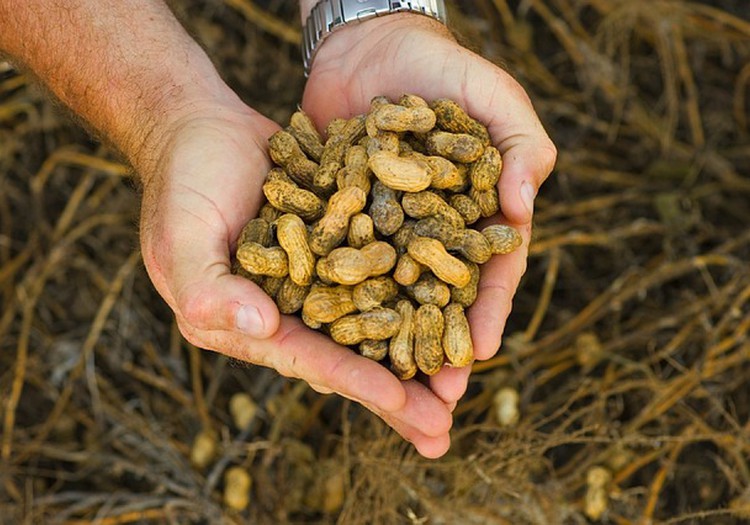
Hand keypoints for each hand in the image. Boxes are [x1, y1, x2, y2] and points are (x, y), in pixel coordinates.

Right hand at [138, 98, 451, 457]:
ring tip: (460, 385)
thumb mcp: (182, 237)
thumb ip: (209, 288)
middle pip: (349, 357)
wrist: (202, 127)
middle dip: (396, 395)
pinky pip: (382, 271)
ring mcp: (317, 278)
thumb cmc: (181, 182)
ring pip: (374, 322)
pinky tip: (455, 308)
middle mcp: (286, 311)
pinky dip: (415, 290)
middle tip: (444, 430)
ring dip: (415, 353)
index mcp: (245, 323)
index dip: (355, 382)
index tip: (404, 403)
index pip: (307, 359)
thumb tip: (263, 329)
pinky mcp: (339, 243)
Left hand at [303, 13, 556, 429]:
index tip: (480, 354)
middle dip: (436, 351)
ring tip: (381, 392)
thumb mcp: (494, 97)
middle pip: (435, 302)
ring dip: (386, 346)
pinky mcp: (337, 223)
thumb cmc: (442, 69)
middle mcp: (427, 236)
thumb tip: (522, 203)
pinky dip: (334, 302)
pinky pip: (336, 268)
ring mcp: (381, 234)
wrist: (369, 44)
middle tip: (434, 404)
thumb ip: (521, 145)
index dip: (486, 313)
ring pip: (385, 298)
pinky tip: (326, 337)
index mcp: (474, 217)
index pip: (488, 275)